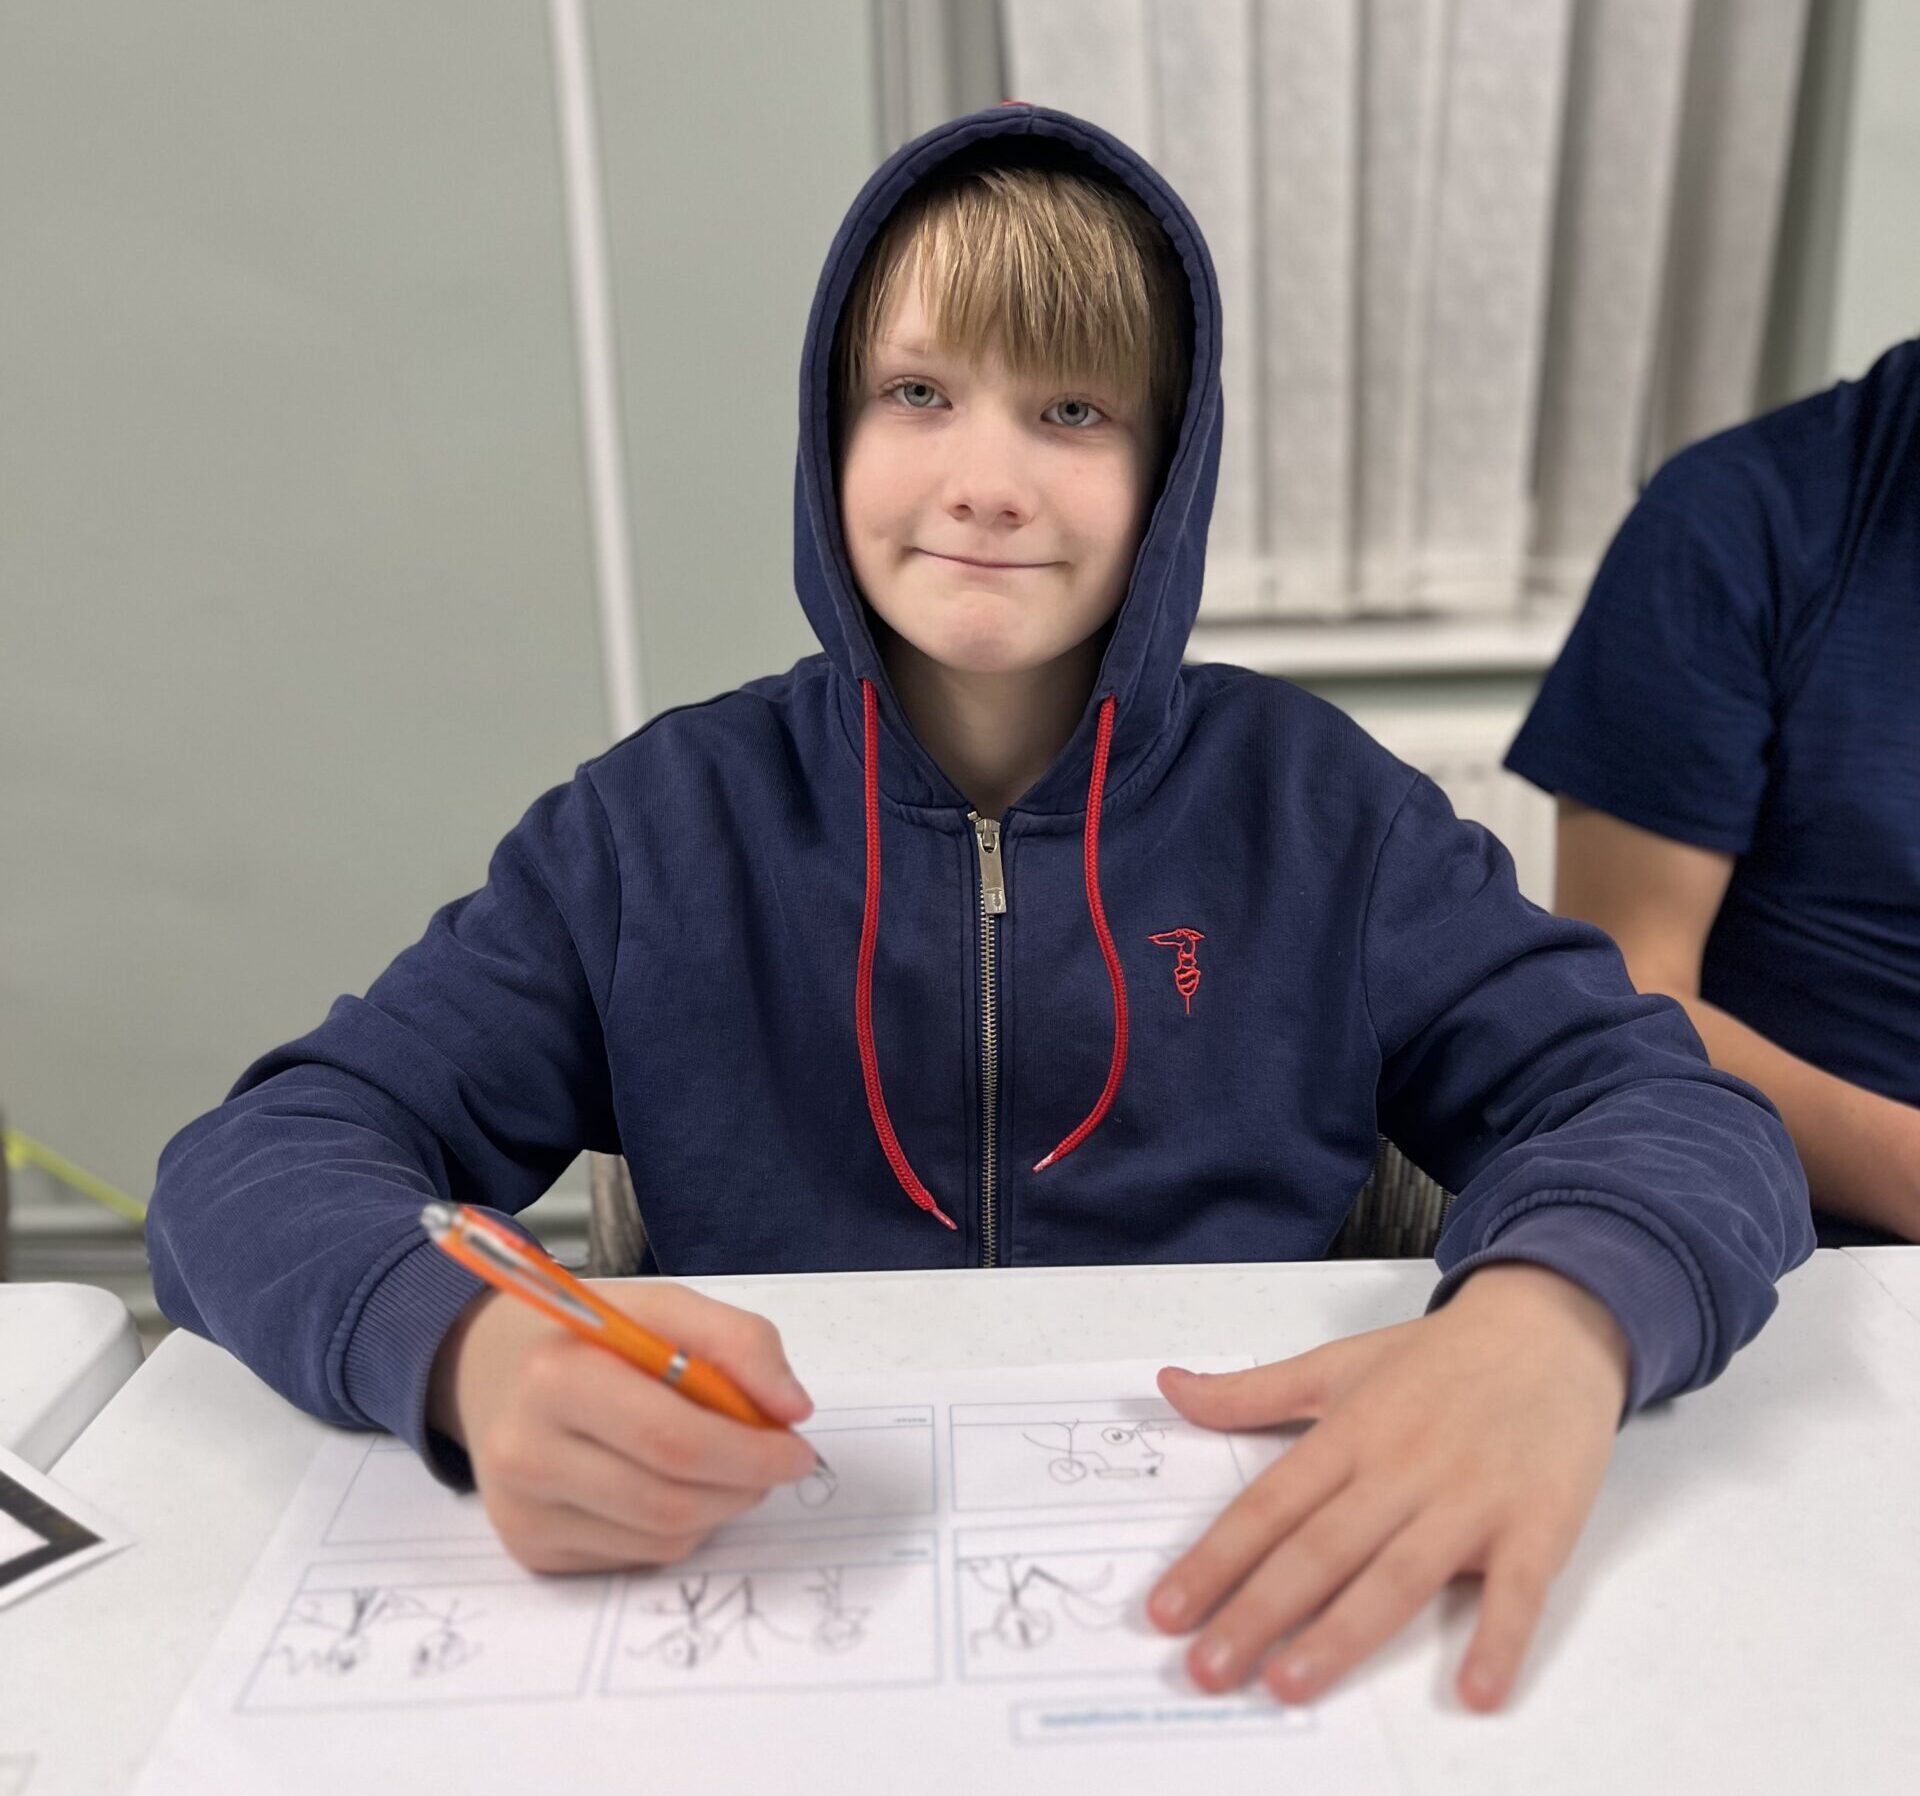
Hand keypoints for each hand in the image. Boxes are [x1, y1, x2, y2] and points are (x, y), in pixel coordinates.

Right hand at [427, 1281, 818, 1572]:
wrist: (502, 1373)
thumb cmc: (598, 1339)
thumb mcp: (664, 1309)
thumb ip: (739, 1342)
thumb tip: (792, 1409)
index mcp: (557, 1375)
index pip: (673, 1437)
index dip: (750, 1451)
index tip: (798, 1448)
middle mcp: (526, 1450)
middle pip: (669, 1500)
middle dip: (745, 1485)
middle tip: (777, 1464)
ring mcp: (523, 1511)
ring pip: (662, 1538)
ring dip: (719, 1508)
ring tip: (726, 1468)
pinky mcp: (531, 1551)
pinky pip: (638, 1557)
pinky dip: (680, 1528)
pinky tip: (673, 1487)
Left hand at [1147, 1263, 1630, 1710]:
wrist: (1549, 1327)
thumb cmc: (1437, 1358)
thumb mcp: (1336, 1364)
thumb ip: (1251, 1392)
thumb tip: (1168, 1387)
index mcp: (1349, 1432)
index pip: (1269, 1505)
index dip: (1215, 1559)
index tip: (1167, 1611)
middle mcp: (1401, 1468)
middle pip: (1320, 1548)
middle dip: (1258, 1611)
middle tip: (1207, 1670)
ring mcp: (1469, 1498)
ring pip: (1398, 1575)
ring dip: (1344, 1633)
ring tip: (1290, 1683)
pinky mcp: (1537, 1523)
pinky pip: (1517, 1589)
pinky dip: (1499, 1639)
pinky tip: (1476, 1691)